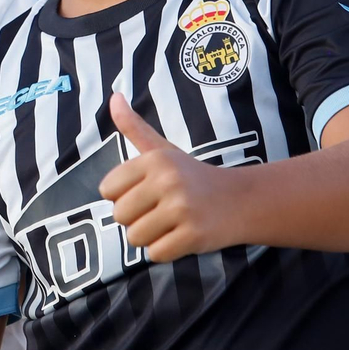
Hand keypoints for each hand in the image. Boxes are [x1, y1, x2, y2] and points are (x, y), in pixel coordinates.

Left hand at [98, 94, 241, 261]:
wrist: (241, 200)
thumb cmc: (192, 177)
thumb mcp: (163, 149)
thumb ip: (134, 127)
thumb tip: (113, 96)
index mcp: (154, 159)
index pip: (107, 190)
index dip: (124, 195)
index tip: (147, 192)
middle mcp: (167, 180)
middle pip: (119, 216)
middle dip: (137, 219)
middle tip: (162, 210)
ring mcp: (182, 208)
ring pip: (135, 237)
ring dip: (151, 236)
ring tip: (172, 223)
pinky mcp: (194, 235)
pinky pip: (156, 254)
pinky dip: (167, 251)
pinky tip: (183, 236)